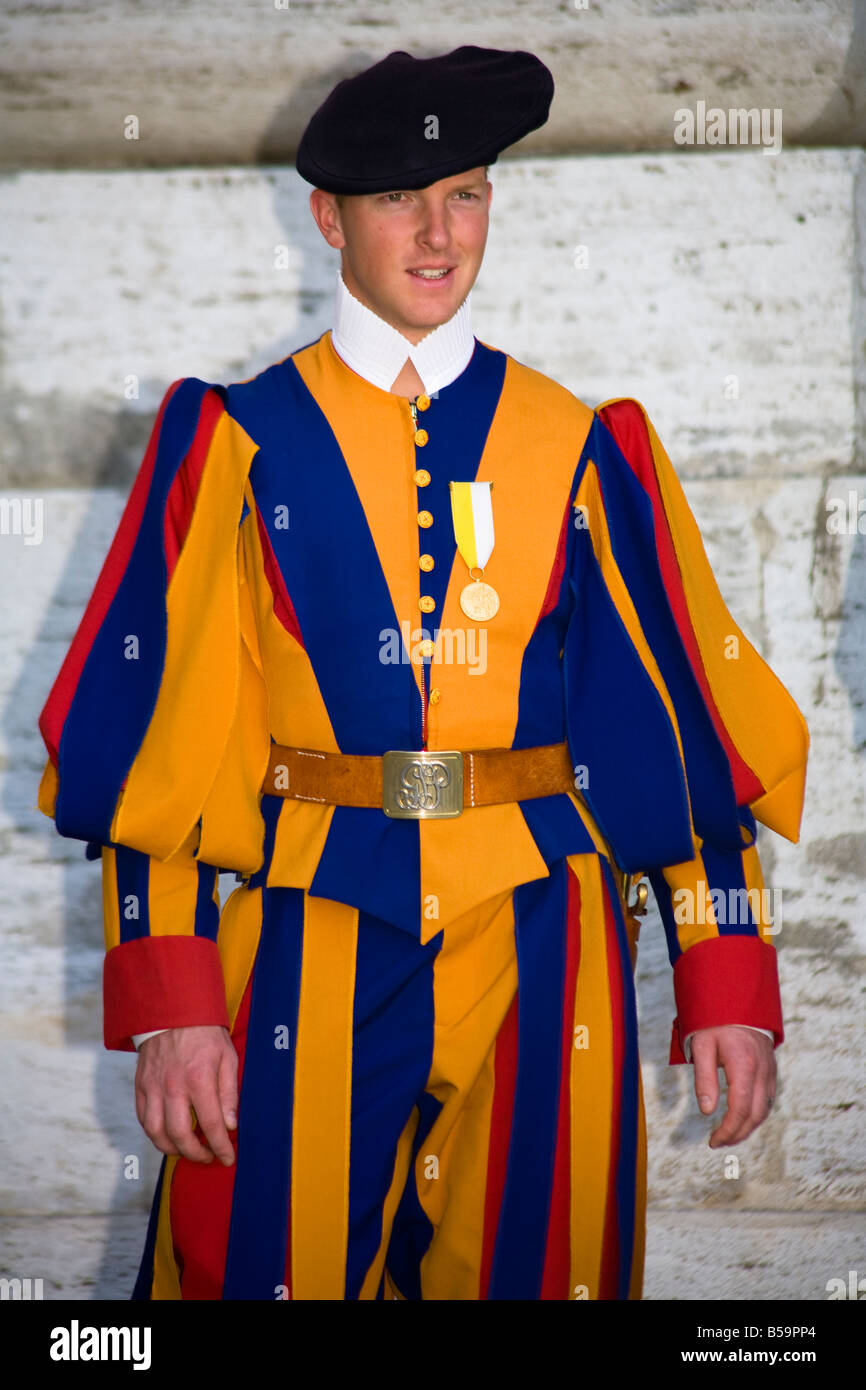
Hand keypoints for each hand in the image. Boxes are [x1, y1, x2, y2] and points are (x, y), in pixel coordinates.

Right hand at [135, 1025, 237, 1164]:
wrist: (172, 1011)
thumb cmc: (204, 1034)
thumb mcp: (227, 1057)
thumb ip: (229, 1093)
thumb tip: (230, 1125)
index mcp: (199, 1079)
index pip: (211, 1125)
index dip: (221, 1147)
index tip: (227, 1157)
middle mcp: (173, 1087)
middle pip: (180, 1136)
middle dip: (196, 1154)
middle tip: (208, 1156)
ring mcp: (153, 1087)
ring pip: (156, 1133)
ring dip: (173, 1149)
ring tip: (187, 1150)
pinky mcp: (141, 1086)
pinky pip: (144, 1120)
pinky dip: (155, 1134)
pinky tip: (168, 1136)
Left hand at [690, 1024, 775, 1147]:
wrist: (738, 1002)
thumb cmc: (715, 1024)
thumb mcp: (702, 1046)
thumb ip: (704, 1079)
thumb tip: (707, 1112)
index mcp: (744, 1065)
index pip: (740, 1108)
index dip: (728, 1130)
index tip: (713, 1141)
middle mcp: (762, 1070)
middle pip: (755, 1114)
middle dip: (738, 1134)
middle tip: (718, 1143)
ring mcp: (770, 1071)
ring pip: (765, 1110)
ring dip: (748, 1127)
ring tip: (728, 1135)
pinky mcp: (771, 1070)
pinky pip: (768, 1099)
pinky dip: (756, 1115)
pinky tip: (743, 1119)